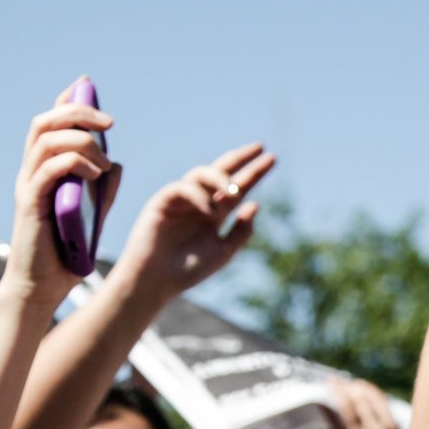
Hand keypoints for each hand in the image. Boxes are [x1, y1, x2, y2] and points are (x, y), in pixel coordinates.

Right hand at [5, 79, 116, 306]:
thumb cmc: (66, 253)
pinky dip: (73, 163)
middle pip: (44, 123)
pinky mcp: (30, 205)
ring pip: (46, 141)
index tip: (86, 86)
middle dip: (78, 113)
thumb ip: (103, 189)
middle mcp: (31, 172)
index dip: (66, 101)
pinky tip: (95, 173)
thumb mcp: (92, 216)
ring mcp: (28, 186)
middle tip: (109, 123)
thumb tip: (116, 163)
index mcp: (44, 170)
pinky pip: (48, 170)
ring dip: (81, 141)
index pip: (49, 125)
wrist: (44, 287)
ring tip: (103, 162)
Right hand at [108, 143, 273, 305]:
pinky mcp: (161, 201)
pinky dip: (198, 196)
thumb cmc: (188, 269)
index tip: (272, 158)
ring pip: (201, 174)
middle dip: (241, 158)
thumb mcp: (224, 251)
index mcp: (215, 213)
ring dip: (220, 178)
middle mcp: (200, 202)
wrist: (156, 281)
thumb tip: (255, 205)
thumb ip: (240, 231)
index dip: (254, 172)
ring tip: (233, 191)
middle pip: (221, 171)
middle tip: (260, 147)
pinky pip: (181, 187)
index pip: (237, 187)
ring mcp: (180, 200)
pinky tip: (209, 211)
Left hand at [325, 378, 402, 428]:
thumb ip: (380, 421)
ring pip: (348, 406)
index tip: (356, 383)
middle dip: (348, 388)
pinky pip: (336, 419)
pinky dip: (327, 407)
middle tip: (338, 383)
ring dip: (337, 393)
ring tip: (330, 386)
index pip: (378, 398)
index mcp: (393, 428)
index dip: (365, 388)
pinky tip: (321, 401)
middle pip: (361, 399)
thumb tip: (360, 397)